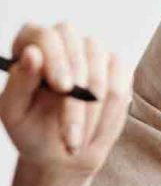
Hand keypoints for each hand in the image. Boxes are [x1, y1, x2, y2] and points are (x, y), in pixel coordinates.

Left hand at [0, 23, 130, 177]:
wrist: (61, 150)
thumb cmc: (30, 129)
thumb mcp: (14, 112)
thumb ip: (19, 83)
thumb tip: (33, 53)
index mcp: (31, 44)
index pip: (46, 35)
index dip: (57, 58)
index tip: (63, 88)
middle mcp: (64, 41)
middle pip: (80, 45)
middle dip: (80, 88)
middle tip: (73, 126)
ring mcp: (93, 51)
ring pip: (103, 63)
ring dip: (94, 107)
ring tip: (77, 140)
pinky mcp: (116, 67)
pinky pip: (122, 79)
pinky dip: (110, 110)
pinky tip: (94, 131)